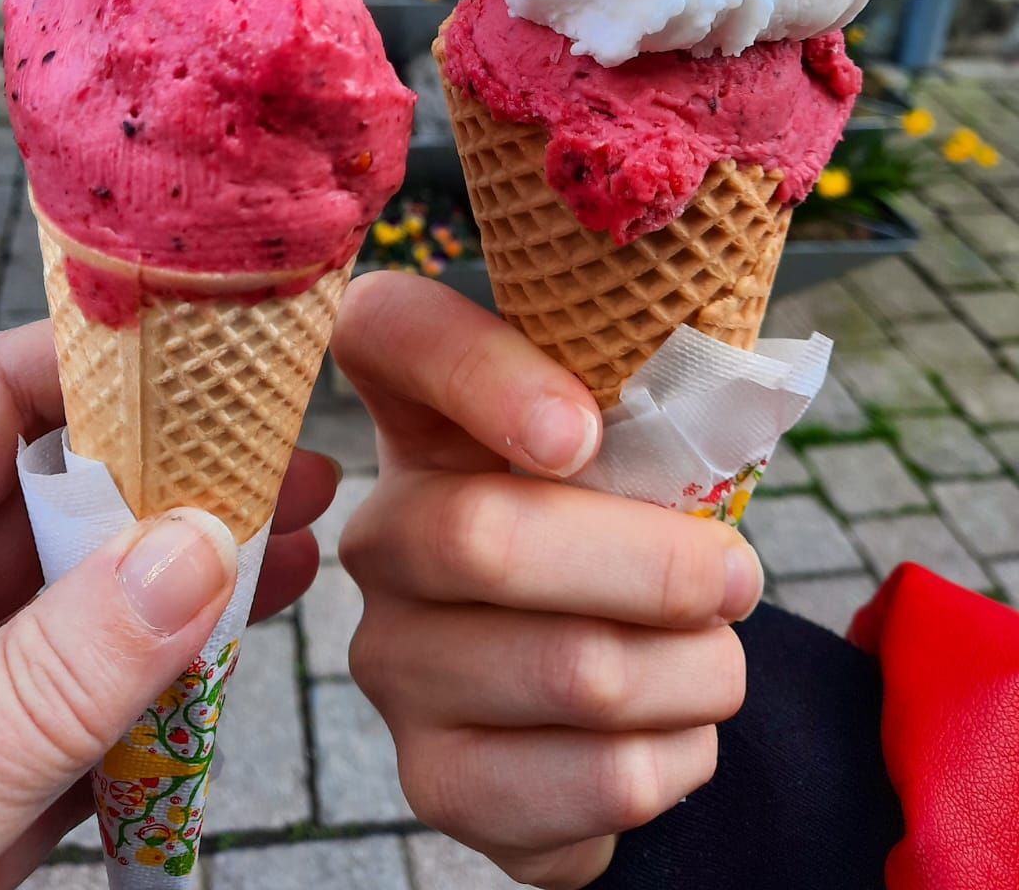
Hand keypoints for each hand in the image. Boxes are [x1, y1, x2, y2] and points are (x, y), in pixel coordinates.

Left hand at [0, 321, 337, 889]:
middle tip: (284, 462)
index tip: (207, 360)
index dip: (92, 369)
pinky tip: (241, 646)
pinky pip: (87, 701)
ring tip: (295, 543)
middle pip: (50, 499)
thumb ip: (52, 679)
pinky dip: (168, 680)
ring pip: (81, 600)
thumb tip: (194, 552)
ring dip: (190, 576)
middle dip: (173, 477)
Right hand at [333, 274, 762, 889]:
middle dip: (656, 566)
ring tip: (713, 658)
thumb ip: (643, 412)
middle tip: (738, 576)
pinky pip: (599, 779)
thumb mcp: (622, 447)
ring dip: (697, 671)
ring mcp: (389, 660)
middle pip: (486, 540)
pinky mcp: (436, 779)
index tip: (581, 431)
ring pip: (575, 673)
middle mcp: (376, 533)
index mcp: (416, 411)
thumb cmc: (614, 527)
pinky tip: (674, 729)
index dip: (476, 373)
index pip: (391, 334)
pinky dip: (682, 756)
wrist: (593, 678)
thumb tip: (714, 429)